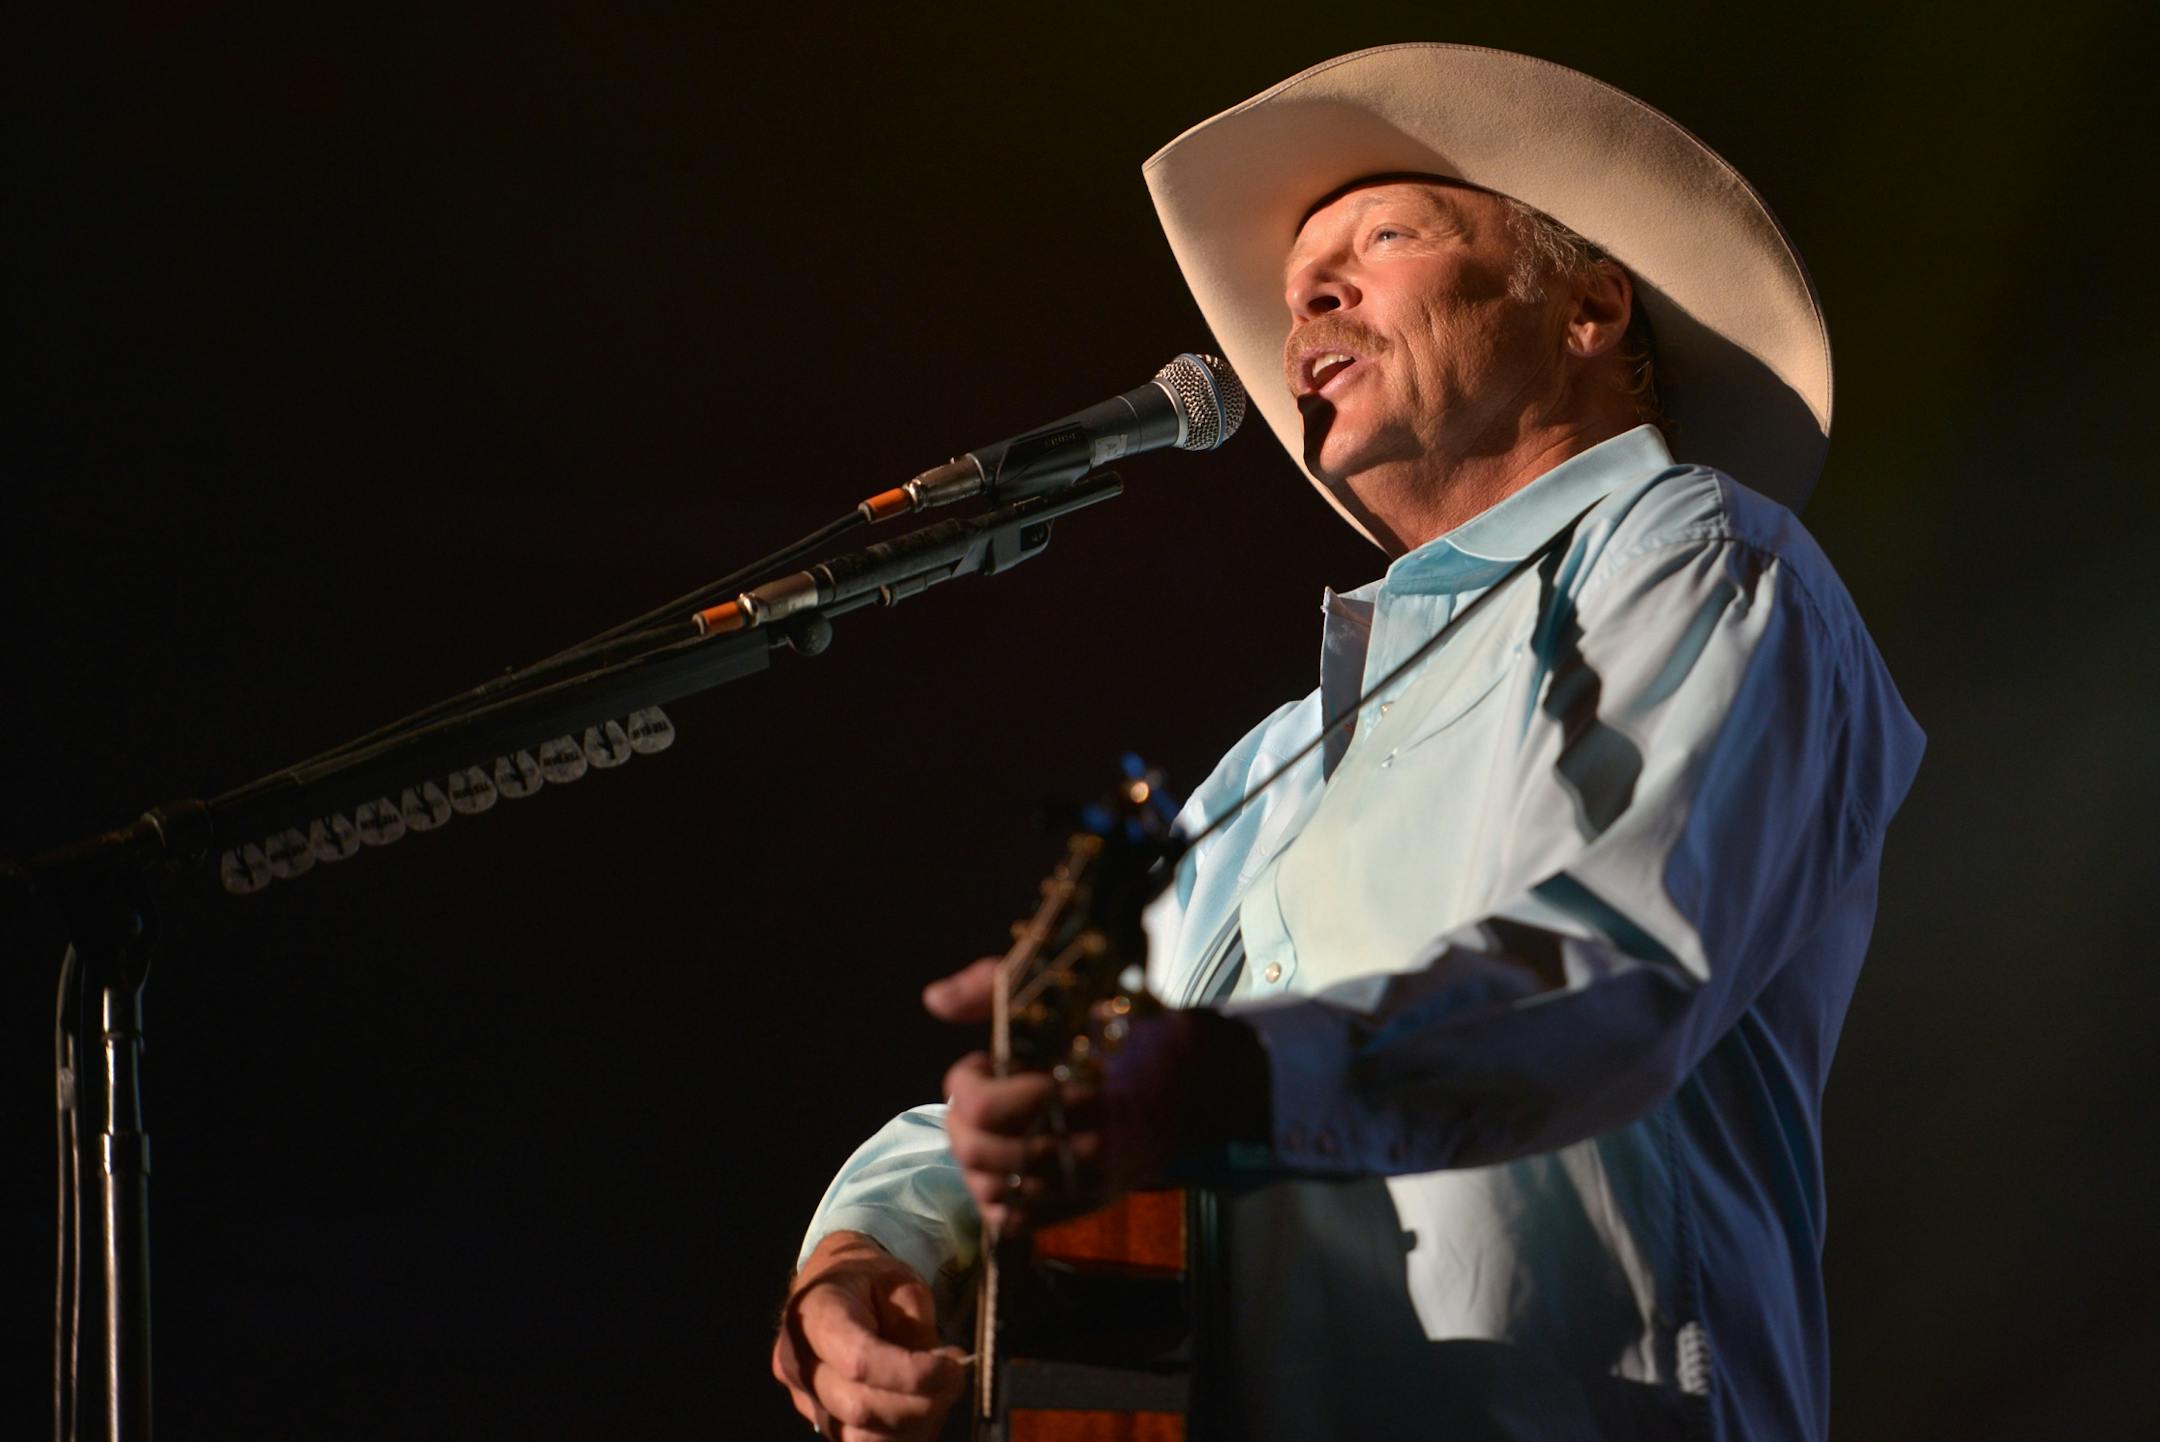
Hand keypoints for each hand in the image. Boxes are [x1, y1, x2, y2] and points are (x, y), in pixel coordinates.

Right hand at [771, 1231, 965, 1440]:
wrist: (831, 1286)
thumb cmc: (867, 1280)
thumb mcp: (899, 1283)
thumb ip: (915, 1327)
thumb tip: (942, 1371)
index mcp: (814, 1315)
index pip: (859, 1360)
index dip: (911, 1374)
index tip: (953, 1366)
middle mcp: (797, 1363)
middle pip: (860, 1406)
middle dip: (920, 1402)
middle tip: (956, 1379)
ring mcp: (803, 1398)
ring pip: (860, 1436)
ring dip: (913, 1424)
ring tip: (941, 1393)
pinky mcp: (818, 1420)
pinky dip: (900, 1434)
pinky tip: (922, 1408)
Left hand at [924, 958, 1269, 1234]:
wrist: (1203, 1084)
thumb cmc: (1137, 1029)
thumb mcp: (1076, 991)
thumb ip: (997, 987)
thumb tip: (934, 999)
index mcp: (1081, 1090)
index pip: (983, 1107)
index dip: (968, 1081)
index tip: (986, 1060)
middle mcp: (1082, 1148)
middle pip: (976, 1149)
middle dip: (964, 1116)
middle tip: (980, 1090)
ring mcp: (1083, 1185)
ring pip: (987, 1188)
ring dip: (974, 1152)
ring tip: (991, 1124)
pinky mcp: (1085, 1206)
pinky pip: (1013, 1221)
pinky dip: (995, 1193)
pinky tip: (1005, 1161)